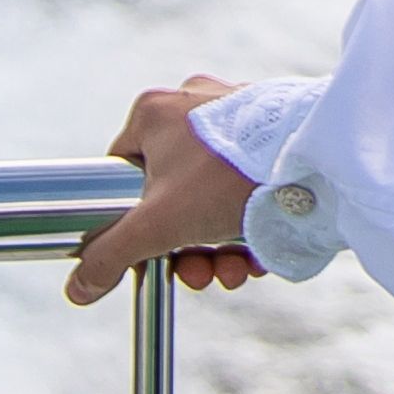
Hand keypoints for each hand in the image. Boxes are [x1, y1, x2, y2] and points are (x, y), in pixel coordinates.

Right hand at [62, 77, 264, 304]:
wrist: (317, 161)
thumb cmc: (228, 178)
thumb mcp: (157, 225)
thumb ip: (110, 255)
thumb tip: (77, 288)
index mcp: (154, 112)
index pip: (120, 174)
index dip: (131, 224)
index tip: (150, 256)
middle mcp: (192, 105)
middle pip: (170, 196)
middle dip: (186, 248)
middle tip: (200, 274)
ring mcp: (234, 118)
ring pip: (211, 197)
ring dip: (218, 247)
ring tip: (236, 271)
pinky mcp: (271, 135)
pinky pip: (246, 187)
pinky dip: (248, 226)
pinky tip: (258, 255)